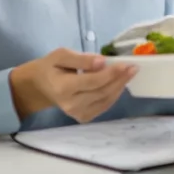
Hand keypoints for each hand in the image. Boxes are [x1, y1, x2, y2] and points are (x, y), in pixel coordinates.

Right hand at [9, 48, 136, 122]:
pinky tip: (119, 83)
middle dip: (120, 79)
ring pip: (106, 100)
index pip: (93, 82)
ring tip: (130, 73)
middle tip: (134, 67)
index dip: (111, 73)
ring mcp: (77, 113)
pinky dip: (114, 95)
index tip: (126, 64)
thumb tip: (102, 62)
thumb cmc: (50, 67)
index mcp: (63, 88)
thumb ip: (81, 59)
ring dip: (120, 86)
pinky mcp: (83, 117)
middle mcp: (71, 104)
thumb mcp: (61, 55)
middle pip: (102, 92)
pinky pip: (104, 106)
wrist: (39, 87)